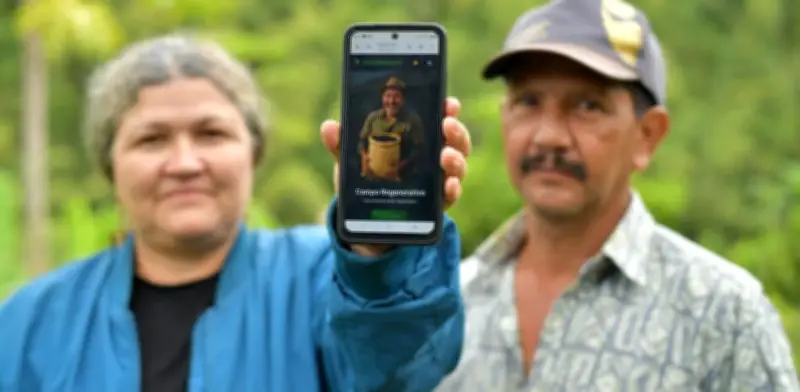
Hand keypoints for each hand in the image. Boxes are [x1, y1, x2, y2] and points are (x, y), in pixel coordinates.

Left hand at [321, 97, 470, 254]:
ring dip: (456, 159)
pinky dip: (453, 189)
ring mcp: (438, 181)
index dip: (447, 109)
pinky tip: (448, 185)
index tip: (448, 103)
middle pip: (455, 140)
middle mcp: (435, 157)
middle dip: (456, 131)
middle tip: (447, 125)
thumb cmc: (367, 182)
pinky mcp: (437, 205)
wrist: (366, 222)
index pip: (439, 119)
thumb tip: (329, 126)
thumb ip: (342, 145)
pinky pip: (451, 195)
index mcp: (418, 140)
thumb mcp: (353, 162)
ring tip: (445, 156)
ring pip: (458, 165)